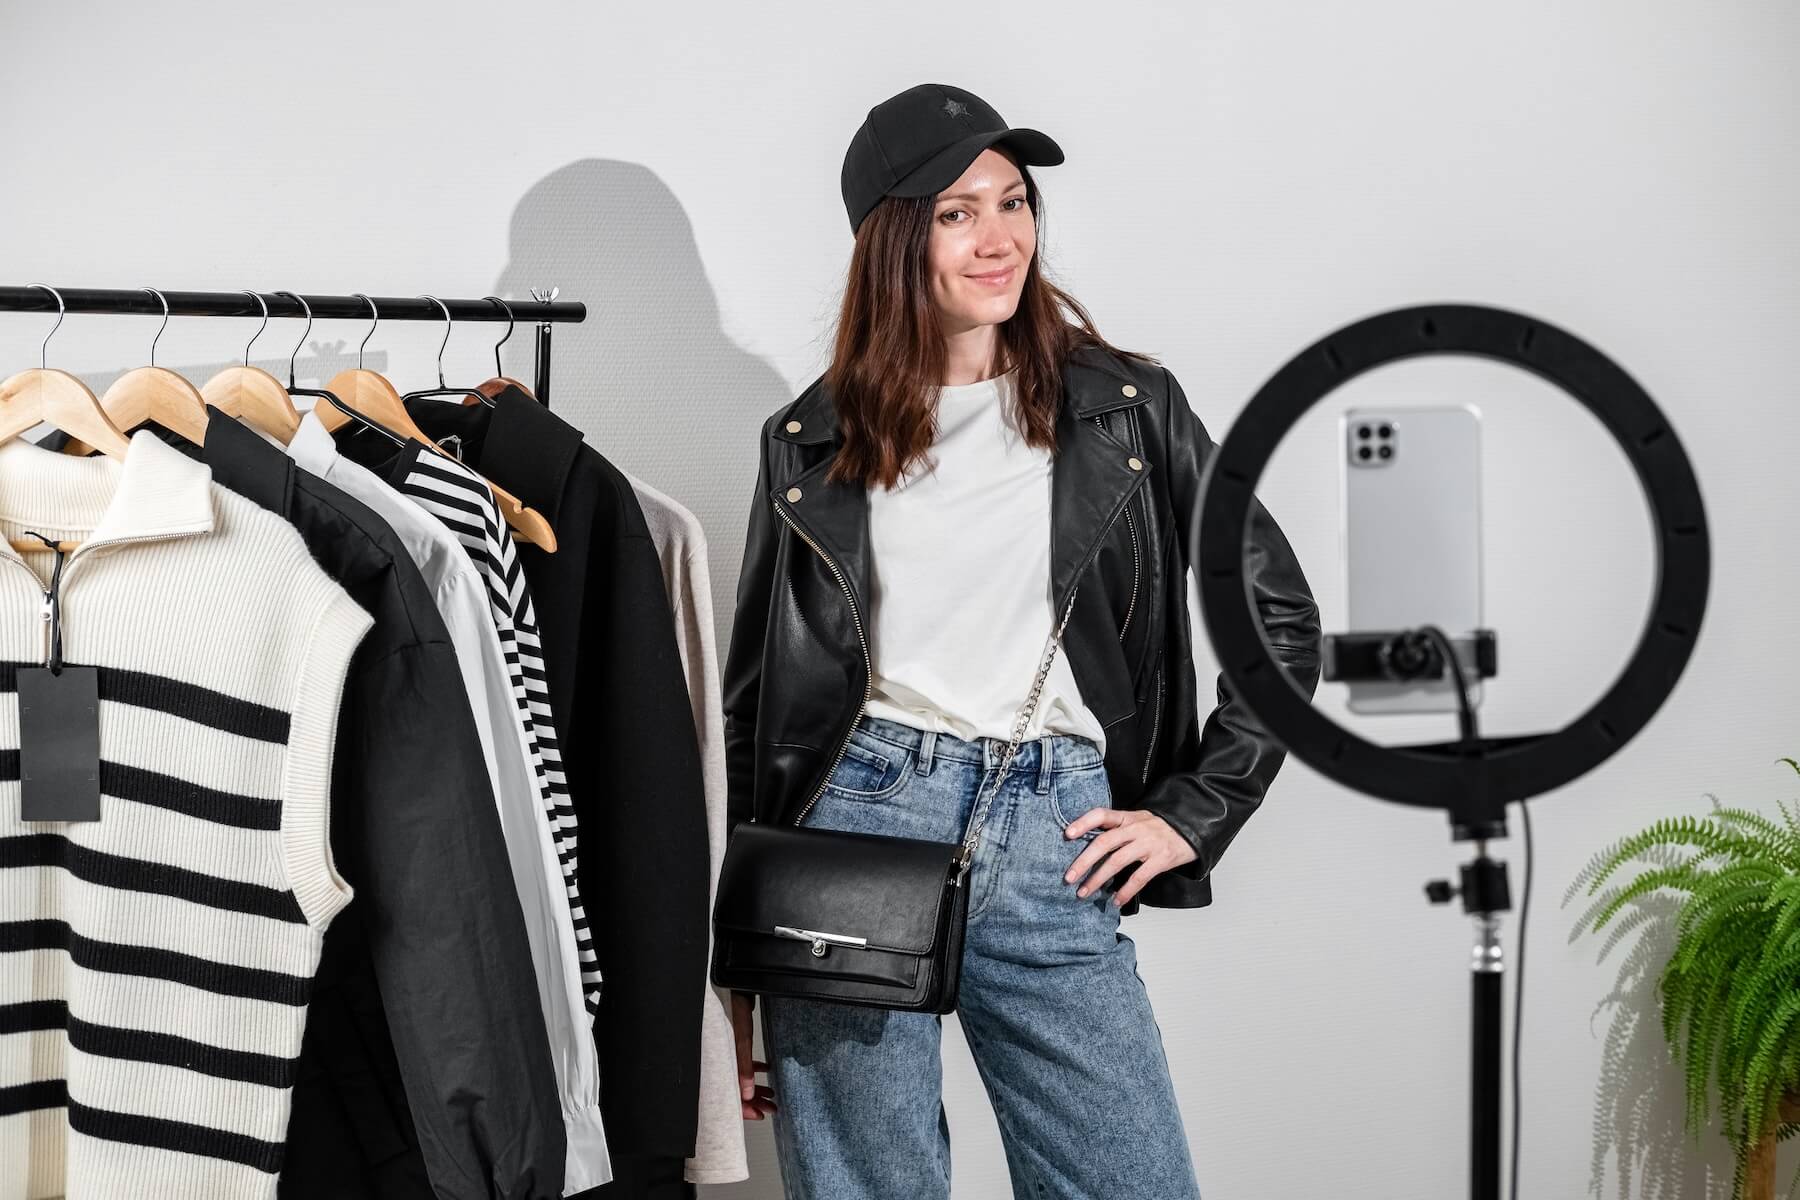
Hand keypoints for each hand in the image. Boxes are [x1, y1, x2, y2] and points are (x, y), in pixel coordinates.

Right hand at [731, 991, 777, 1120]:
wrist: (730, 987)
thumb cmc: (732, 1010)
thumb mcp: (741, 1040)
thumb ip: (744, 1066)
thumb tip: (748, 1093)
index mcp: (717, 1065)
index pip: (728, 1096)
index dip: (743, 1109)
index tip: (760, 1115)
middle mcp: (720, 1063)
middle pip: (736, 1089)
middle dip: (754, 1101)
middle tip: (771, 1107)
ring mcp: (725, 1054)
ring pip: (740, 1078)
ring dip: (756, 1086)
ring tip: (771, 1094)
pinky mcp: (731, 1044)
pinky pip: (742, 1062)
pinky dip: (753, 1068)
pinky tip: (765, 1070)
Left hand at [1062, 808, 1198, 908]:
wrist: (1193, 828)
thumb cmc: (1160, 828)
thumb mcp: (1139, 821)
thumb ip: (1118, 829)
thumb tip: (1090, 848)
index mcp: (1128, 817)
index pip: (1101, 814)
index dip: (1083, 823)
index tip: (1067, 834)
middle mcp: (1136, 828)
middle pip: (1104, 842)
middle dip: (1083, 861)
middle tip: (1069, 877)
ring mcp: (1149, 843)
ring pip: (1117, 861)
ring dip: (1098, 879)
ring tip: (1084, 892)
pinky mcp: (1161, 859)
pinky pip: (1139, 877)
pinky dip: (1126, 891)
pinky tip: (1116, 901)